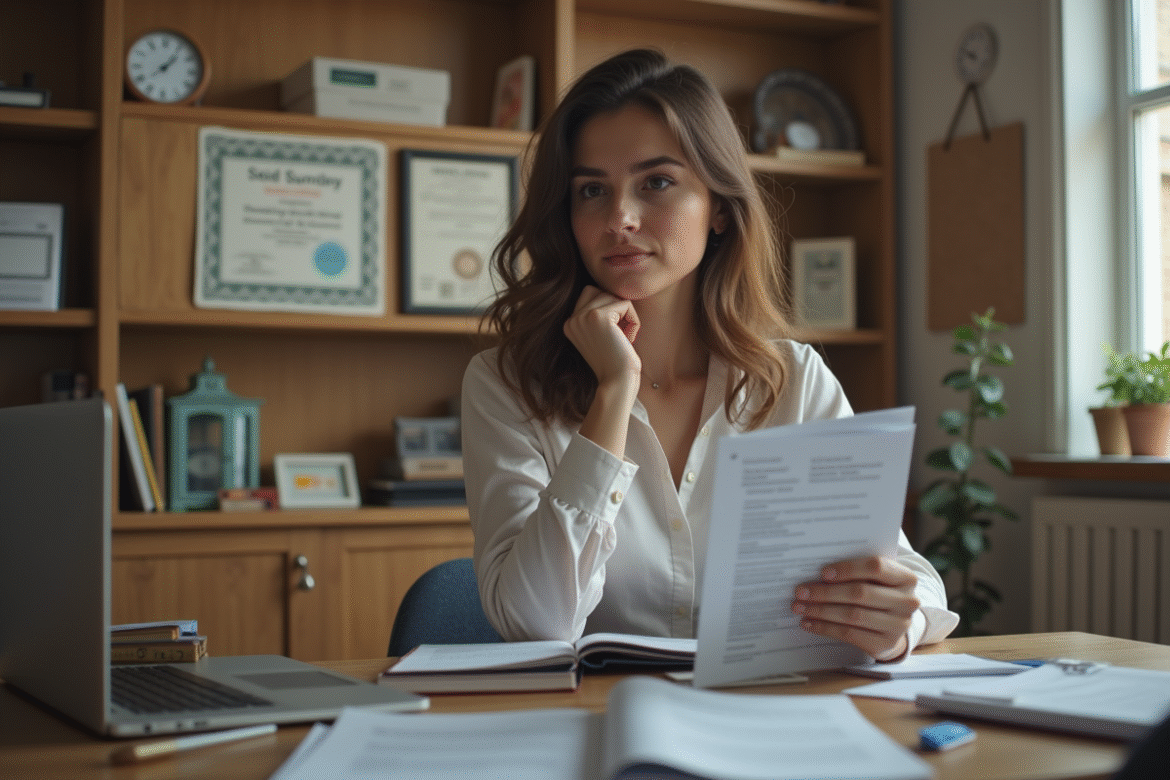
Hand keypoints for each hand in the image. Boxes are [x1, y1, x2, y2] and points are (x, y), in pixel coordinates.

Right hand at [562, 285, 641, 388]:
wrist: (617, 382)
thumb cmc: (616, 362)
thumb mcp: (600, 337)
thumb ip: (597, 316)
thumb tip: (610, 292)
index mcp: (569, 325)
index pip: (590, 295)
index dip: (609, 309)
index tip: (614, 334)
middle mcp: (572, 320)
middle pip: (600, 292)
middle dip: (616, 309)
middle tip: (621, 333)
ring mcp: (583, 317)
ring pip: (613, 296)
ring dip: (626, 315)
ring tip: (625, 337)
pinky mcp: (598, 316)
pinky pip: (625, 304)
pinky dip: (634, 320)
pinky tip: (630, 338)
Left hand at [791, 556, 919, 659]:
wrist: (894, 624)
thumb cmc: (878, 592)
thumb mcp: (876, 578)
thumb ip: (857, 571)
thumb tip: (816, 572)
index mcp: (906, 577)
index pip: (876, 567)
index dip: (848, 569)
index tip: (823, 573)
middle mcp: (907, 602)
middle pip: (860, 593)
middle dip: (826, 592)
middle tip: (801, 591)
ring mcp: (898, 625)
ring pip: (852, 615)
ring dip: (821, 611)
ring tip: (800, 607)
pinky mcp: (885, 644)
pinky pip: (849, 634)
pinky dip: (825, 628)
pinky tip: (809, 623)